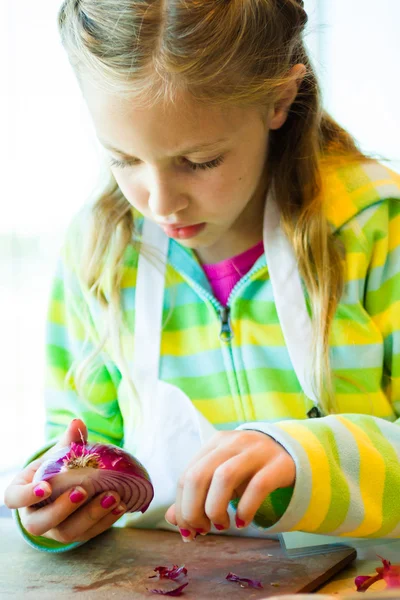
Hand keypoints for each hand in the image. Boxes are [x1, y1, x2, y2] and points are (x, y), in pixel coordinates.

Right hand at [4, 419, 125, 543]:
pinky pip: (90, 534)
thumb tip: (78, 423)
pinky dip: (107, 520)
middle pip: (41, 523)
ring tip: (112, 496)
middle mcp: (35, 517)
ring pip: (68, 533)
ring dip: (92, 515)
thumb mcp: (58, 456)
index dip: (27, 496)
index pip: (15, 499)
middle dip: (62, 509)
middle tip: (82, 491)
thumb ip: (67, 442)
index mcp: (22, 495)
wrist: (66, 489)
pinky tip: (121, 505)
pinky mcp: (76, 535)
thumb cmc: (56, 471)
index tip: (45, 487)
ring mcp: (55, 531)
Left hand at [165, 430, 294, 540]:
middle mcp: (232, 443)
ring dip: (216, 508)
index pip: (186, 475)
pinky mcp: (279, 464)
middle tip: (203, 530)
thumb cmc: (250, 468)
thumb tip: (173, 519)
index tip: (187, 530)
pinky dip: (245, 508)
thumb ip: (198, 495)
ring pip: (225, 477)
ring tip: (222, 526)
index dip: (182, 507)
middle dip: (194, 510)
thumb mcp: (221, 476)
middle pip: (199, 476)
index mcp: (214, 444)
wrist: (292, 451)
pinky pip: (258, 485)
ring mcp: (256, 451)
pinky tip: (242, 522)